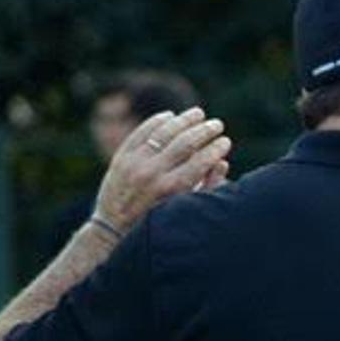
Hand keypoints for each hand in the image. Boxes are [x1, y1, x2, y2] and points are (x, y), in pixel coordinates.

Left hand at [93, 108, 231, 231]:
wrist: (113, 227)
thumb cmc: (155, 221)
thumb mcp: (183, 210)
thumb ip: (205, 188)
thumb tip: (222, 163)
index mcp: (171, 190)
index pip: (201, 161)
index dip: (216, 149)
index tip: (226, 141)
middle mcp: (152, 174)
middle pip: (185, 143)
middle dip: (205, 131)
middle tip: (217, 124)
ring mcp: (134, 163)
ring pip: (164, 132)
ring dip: (184, 120)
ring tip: (198, 113)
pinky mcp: (121, 156)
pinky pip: (142, 132)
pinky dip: (157, 121)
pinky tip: (170, 116)